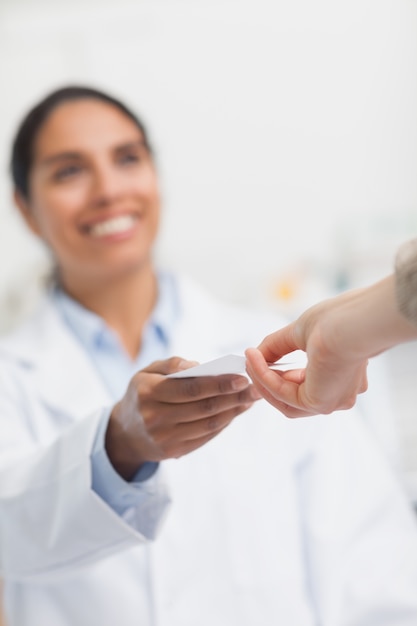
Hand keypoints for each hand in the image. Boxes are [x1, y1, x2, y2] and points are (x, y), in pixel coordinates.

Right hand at [106, 356, 259, 478]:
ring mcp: (164, 438)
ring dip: (233, 411)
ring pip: (208, 424)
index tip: (242, 377)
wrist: (124, 433)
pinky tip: (236, 411)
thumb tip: (200, 366)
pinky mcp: (173, 452)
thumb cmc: (143, 393)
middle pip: (203, 407)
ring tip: (250, 398)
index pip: (190, 388)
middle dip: (233, 397)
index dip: (218, 384)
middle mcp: (154, 417)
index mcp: (147, 392)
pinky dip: (224, 423)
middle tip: (256, 387)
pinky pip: (205, 436)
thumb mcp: (147, 371)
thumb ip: (172, 364)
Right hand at [245, 290, 370, 417]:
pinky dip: (264, 377)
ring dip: (262, 379)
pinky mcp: (319, 404)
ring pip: (285, 400)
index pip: (306, 385)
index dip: (280, 375)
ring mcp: (331, 401)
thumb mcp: (301, 333)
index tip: (260, 360)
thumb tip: (255, 355)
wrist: (353, 324)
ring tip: (248, 360)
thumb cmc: (339, 321)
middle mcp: (340, 393)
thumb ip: (278, 346)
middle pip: (293, 398)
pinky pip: (282, 393)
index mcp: (343, 376)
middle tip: (250, 363)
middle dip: (268, 380)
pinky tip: (254, 359)